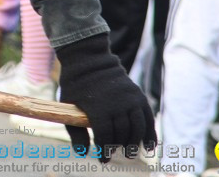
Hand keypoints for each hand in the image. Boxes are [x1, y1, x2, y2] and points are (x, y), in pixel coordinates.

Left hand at [56, 33, 155, 161]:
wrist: (90, 59)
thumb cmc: (76, 85)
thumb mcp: (69, 106)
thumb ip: (75, 131)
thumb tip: (83, 153)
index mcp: (99, 108)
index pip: (105, 136)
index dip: (105, 150)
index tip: (103, 160)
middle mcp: (117, 103)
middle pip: (122, 133)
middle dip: (118, 147)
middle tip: (114, 154)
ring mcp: (130, 98)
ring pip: (137, 127)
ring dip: (135, 143)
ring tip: (130, 153)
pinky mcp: (138, 95)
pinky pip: (147, 117)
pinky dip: (150, 133)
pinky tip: (149, 146)